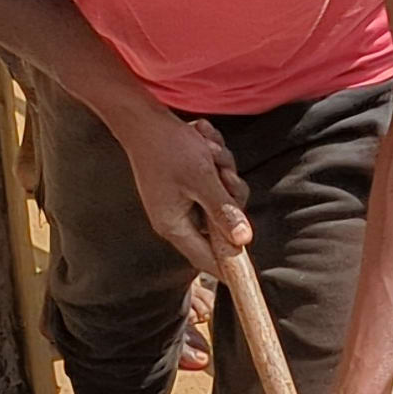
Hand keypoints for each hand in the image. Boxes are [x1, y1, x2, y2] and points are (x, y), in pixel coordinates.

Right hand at [122, 106, 250, 271]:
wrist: (144, 118)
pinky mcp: (184, 183)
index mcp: (174, 225)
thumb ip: (222, 211)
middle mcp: (175, 217)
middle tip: (223, 172)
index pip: (206, 258)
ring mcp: (179, 199)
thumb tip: (242, 241)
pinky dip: (213, 162)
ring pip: (220, 197)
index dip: (228, 266)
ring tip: (209, 149)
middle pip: (219, 223)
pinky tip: (203, 142)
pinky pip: (212, 180)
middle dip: (228, 195)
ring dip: (222, 171)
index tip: (248, 275)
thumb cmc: (169, 148)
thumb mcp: (202, 180)